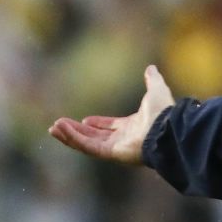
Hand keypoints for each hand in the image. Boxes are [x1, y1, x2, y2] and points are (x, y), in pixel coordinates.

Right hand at [48, 65, 174, 164]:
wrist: (168, 128)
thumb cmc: (164, 112)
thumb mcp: (157, 90)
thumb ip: (153, 80)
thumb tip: (151, 68)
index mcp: (133, 125)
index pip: (111, 126)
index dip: (98, 123)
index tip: (85, 120)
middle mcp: (124, 138)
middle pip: (95, 136)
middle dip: (77, 131)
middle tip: (59, 125)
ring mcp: (116, 147)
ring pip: (87, 142)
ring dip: (70, 135)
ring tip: (54, 128)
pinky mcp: (111, 153)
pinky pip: (88, 147)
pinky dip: (74, 139)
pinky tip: (60, 130)